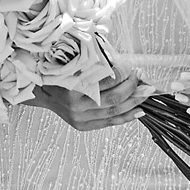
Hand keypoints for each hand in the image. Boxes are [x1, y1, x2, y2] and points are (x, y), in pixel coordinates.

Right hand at [34, 72, 148, 132]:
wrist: (43, 92)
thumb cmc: (60, 75)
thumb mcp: (74, 64)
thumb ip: (96, 64)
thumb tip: (123, 64)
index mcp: (74, 87)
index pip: (107, 83)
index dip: (125, 77)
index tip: (136, 69)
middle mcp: (77, 105)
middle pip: (113, 99)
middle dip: (133, 90)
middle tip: (146, 82)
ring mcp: (80, 118)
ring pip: (114, 112)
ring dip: (134, 103)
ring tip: (146, 94)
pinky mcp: (83, 126)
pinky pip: (109, 123)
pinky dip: (126, 117)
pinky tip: (138, 112)